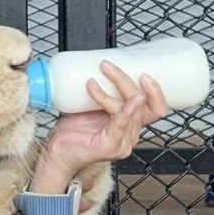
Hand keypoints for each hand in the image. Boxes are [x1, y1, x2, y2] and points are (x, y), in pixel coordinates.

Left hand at [31, 61, 166, 195]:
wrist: (57, 151)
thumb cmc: (73, 129)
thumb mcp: (93, 106)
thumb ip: (104, 92)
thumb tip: (101, 63)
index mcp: (131, 125)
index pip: (155, 108)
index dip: (156, 91)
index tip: (145, 73)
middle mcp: (130, 135)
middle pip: (142, 104)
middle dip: (126, 81)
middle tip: (108, 66)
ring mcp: (122, 143)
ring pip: (130, 110)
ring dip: (113, 89)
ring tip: (93, 80)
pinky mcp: (110, 146)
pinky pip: (121, 124)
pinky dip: (125, 110)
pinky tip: (125, 100)